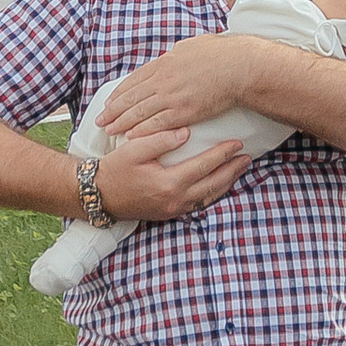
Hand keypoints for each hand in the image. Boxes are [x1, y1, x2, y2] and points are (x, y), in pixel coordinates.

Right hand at [93, 125, 251, 223]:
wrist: (98, 196)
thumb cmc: (115, 170)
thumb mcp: (134, 149)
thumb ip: (160, 139)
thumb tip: (186, 133)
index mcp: (168, 183)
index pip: (204, 166)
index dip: (222, 154)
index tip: (237, 142)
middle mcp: (175, 200)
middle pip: (213, 185)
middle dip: (232, 170)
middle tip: (247, 157)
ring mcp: (173, 209)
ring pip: (208, 198)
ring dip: (226, 183)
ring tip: (239, 169)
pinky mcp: (169, 213)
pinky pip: (199, 204)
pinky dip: (213, 193)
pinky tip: (219, 184)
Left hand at [99, 34, 256, 140]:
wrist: (239, 67)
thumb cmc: (221, 54)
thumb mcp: (191, 47)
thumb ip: (176, 55)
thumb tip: (170, 57)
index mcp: (165, 63)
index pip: (134, 80)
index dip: (119, 93)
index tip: (109, 101)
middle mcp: (163, 80)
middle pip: (131, 97)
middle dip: (113, 110)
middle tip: (101, 120)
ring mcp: (172, 96)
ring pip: (139, 112)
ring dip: (122, 122)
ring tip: (110, 130)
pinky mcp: (184, 112)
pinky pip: (157, 124)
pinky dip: (142, 130)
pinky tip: (131, 136)